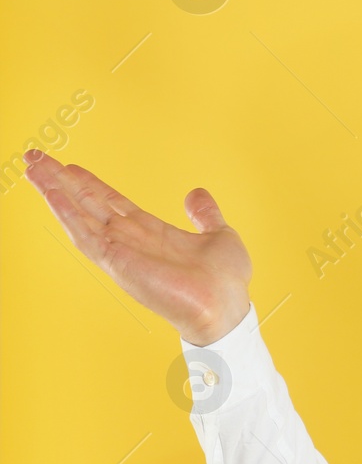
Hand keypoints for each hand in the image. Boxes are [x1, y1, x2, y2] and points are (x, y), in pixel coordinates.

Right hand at [23, 149, 252, 344]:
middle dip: (61, 180)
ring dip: (55, 191)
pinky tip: (52, 196)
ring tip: (33, 168)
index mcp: (150, 231)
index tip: (69, 166)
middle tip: (35, 157)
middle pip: (87, 202)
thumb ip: (204, 214)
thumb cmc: (224, 281)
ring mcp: (120, 250)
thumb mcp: (218, 235)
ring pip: (79, 214)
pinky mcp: (117, 262)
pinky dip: (67, 215)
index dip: (90, 183)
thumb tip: (195, 193)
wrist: (226, 307)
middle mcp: (130, 239)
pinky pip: (86, 235)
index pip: (111, 201)